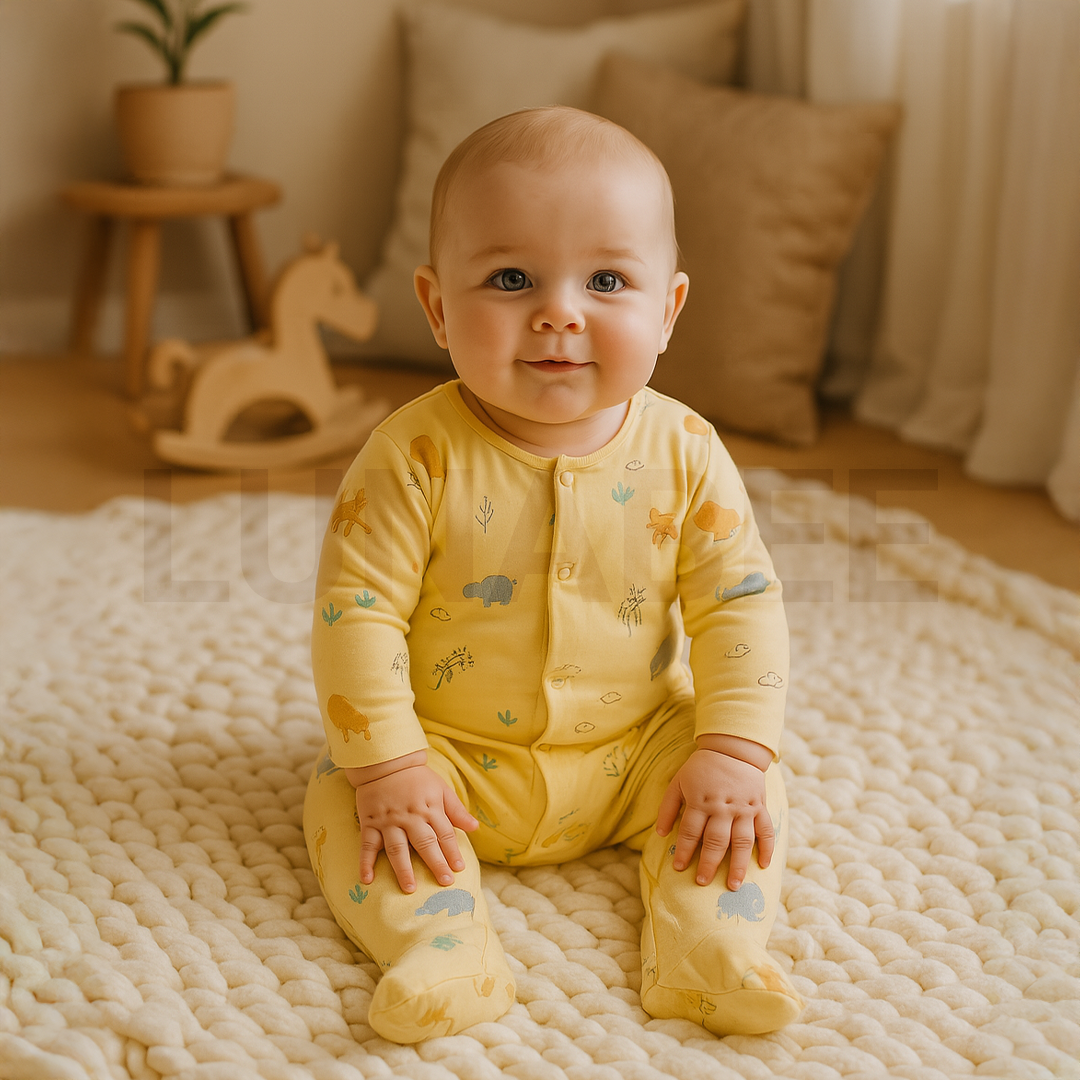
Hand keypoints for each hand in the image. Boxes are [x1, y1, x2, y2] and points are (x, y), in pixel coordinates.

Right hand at [352, 760, 477, 892]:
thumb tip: (475, 828)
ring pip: (397, 848)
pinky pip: (367, 845)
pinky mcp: (370, 822)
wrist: (385, 762)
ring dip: (403, 869)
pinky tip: (367, 879)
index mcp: (430, 808)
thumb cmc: (417, 778)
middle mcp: (410, 816)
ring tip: (410, 888)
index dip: (452, 851)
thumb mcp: (441, 788)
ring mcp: (389, 820)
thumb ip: (456, 810)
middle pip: (425, 843)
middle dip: (436, 863)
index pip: (444, 834)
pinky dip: (366, 863)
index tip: (459, 868)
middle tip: (445, 882)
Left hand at [656, 745, 772, 890]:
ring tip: (733, 885)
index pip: (690, 831)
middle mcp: (722, 807)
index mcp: (700, 801)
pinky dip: (766, 847)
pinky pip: (765, 830)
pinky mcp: (759, 806)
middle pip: (715, 840)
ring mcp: (743, 808)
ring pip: (741, 841)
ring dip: (737, 865)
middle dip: (708, 863)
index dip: (683, 850)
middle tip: (703, 882)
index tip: (678, 868)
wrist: (731, 748)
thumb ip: (668, 807)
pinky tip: (763, 865)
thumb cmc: (701, 768)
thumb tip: (660, 834)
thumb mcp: (678, 781)